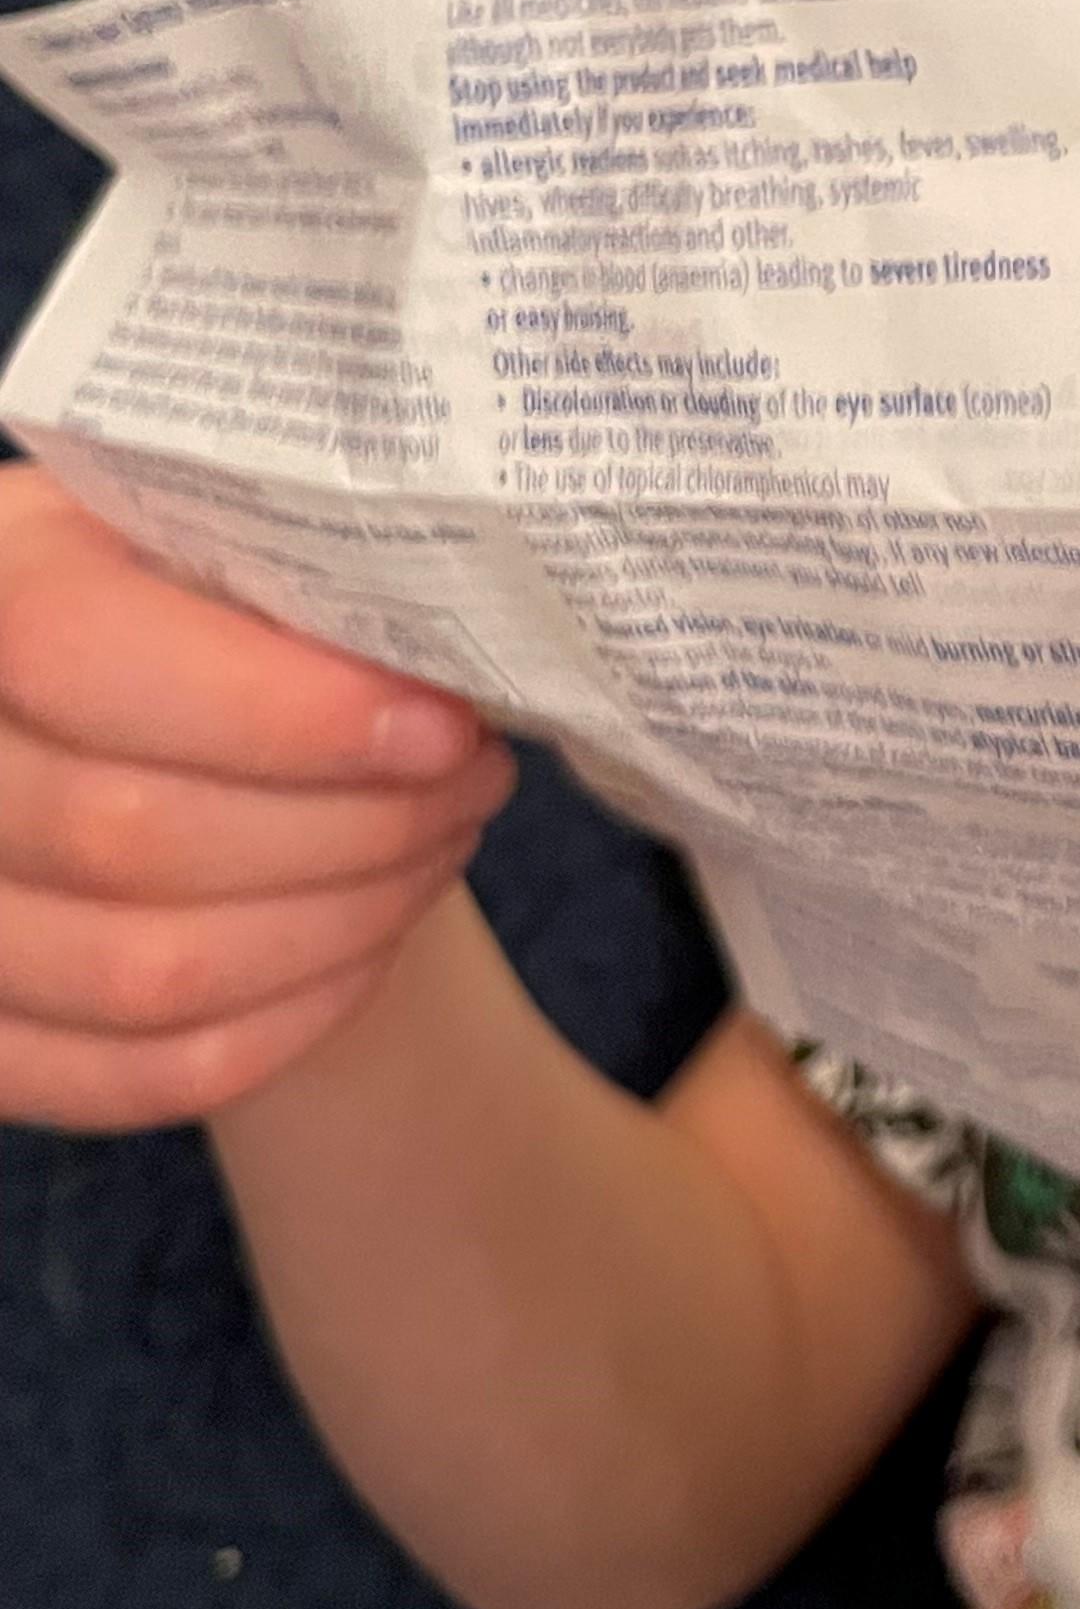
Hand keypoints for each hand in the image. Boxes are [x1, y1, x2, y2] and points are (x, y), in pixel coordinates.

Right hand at [0, 463, 515, 1127]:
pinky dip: (287, 1021)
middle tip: (471, 781)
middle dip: (353, 822)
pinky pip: (138, 1074)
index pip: (80, 652)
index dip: (280, 709)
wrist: (132, 707)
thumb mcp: (209, 534)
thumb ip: (280, 575)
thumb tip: (437, 660)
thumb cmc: (192, 603)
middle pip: (132, 833)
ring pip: (146, 972)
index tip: (441, 727)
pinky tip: (369, 945)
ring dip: (341, 921)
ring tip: (436, 847)